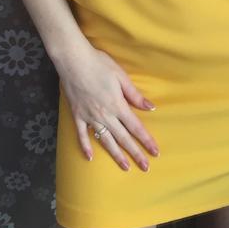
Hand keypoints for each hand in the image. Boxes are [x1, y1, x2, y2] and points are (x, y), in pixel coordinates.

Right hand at [57, 44, 159, 170]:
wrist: (73, 60)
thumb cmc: (99, 64)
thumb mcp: (121, 76)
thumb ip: (135, 94)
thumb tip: (150, 107)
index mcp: (117, 105)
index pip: (136, 127)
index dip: (146, 140)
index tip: (155, 152)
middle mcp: (105, 115)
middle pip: (123, 138)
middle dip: (135, 153)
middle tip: (145, 167)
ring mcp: (90, 117)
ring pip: (105, 140)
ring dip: (116, 155)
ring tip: (125, 167)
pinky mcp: (77, 115)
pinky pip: (81, 135)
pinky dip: (85, 147)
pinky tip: (90, 158)